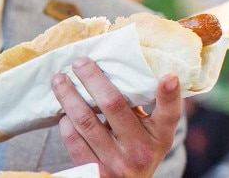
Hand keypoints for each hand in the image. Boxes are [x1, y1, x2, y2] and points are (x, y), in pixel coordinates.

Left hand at [51, 57, 181, 177]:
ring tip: (58, 79)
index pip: (169, 115)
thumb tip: (114, 68)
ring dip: (68, 96)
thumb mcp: (150, 133)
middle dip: (93, 79)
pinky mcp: (96, 172)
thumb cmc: (136, 149)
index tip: (169, 76)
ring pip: (86, 121)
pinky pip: (74, 140)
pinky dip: (66, 123)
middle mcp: (141, 150)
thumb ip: (139, 107)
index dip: (169, 95)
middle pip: (113, 105)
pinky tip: (63, 112)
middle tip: (79, 62)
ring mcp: (118, 163)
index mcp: (159, 137)